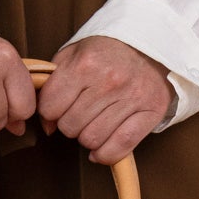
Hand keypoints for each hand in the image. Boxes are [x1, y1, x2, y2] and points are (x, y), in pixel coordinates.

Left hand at [36, 37, 173, 164]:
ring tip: (94, 123)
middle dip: (69, 124)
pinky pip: (121, 146)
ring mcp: (132, 97)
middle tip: (79, 114)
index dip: (49, 111)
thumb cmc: (107, 52)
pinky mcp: (151, 112)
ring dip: (88, 138)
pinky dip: (106, 154)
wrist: (151, 44)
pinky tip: (101, 149)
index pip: (50, 107)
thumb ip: (53, 85)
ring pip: (92, 139)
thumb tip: (47, 125)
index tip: (58, 107)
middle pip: (70, 126)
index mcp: (85, 64)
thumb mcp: (73, 55)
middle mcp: (109, 81)